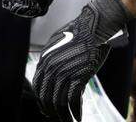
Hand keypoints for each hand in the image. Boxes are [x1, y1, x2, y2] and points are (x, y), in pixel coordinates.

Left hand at [33, 0, 132, 121]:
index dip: (42, 99)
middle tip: (56, 118)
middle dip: (51, 111)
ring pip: (59, 102)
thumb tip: (57, 73)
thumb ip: (55, 57)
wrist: (97, 24)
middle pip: (46, 97)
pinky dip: (75, 111)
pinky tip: (78, 117)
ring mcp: (65, 72)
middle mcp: (52, 67)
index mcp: (45, 58)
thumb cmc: (83, 30)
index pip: (38, 86)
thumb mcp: (61, 41)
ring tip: (68, 120)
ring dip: (63, 115)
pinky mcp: (79, 76)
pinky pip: (73, 100)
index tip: (47, 107)